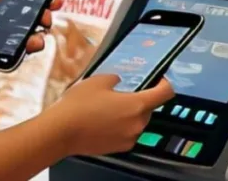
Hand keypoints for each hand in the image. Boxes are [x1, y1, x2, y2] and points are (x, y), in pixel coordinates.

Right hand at [44, 75, 174, 156]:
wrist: (62, 131)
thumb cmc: (79, 105)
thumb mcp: (99, 80)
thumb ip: (116, 78)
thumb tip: (119, 82)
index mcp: (137, 105)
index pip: (165, 93)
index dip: (165, 83)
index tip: (159, 79)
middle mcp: (137, 124)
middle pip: (149, 108)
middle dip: (140, 99)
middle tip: (122, 92)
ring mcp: (128, 138)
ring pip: (137, 122)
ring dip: (129, 113)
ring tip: (108, 107)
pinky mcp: (118, 148)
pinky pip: (126, 133)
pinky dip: (120, 126)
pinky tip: (103, 120)